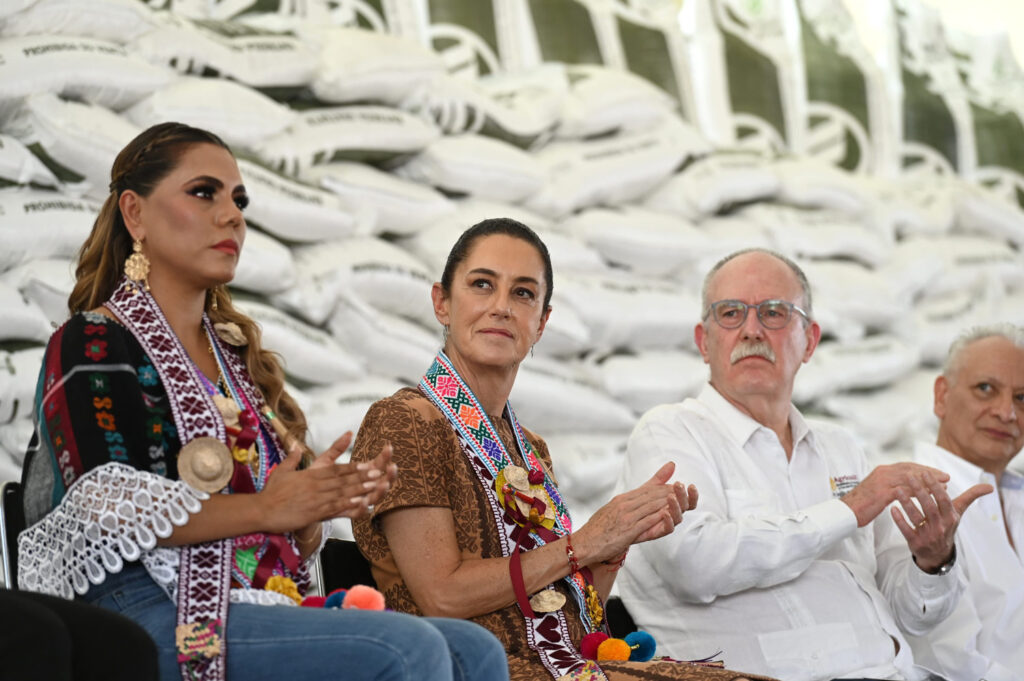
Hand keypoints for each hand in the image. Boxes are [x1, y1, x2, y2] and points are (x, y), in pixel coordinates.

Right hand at [257, 434, 395, 532]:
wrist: (262, 510)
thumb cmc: (271, 492)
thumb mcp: (282, 471)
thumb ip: (292, 458)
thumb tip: (295, 445)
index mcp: (310, 475)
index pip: (336, 469)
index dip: (352, 467)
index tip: (366, 464)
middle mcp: (316, 485)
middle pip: (343, 479)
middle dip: (361, 476)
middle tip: (378, 473)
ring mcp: (316, 499)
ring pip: (342, 492)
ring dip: (360, 489)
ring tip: (375, 486)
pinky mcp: (314, 512)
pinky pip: (334, 508)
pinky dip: (349, 506)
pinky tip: (361, 504)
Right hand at [574, 462, 696, 563]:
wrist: (584, 543)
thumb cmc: (599, 530)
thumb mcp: (613, 510)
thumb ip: (631, 504)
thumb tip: (645, 497)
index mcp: (622, 499)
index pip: (647, 489)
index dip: (663, 487)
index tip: (676, 486)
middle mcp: (624, 505)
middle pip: (652, 495)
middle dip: (669, 492)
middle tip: (684, 490)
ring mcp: (626, 517)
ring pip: (652, 506)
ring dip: (668, 502)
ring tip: (682, 500)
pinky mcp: (627, 531)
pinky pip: (647, 521)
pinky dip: (660, 517)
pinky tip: (671, 515)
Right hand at [840, 462, 951, 526]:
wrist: (845, 511)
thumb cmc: (862, 504)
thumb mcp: (877, 490)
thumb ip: (890, 484)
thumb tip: (905, 486)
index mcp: (882, 470)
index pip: (908, 466)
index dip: (925, 469)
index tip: (939, 474)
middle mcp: (883, 472)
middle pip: (912, 469)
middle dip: (930, 473)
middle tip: (946, 477)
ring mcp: (882, 482)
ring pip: (910, 478)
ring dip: (928, 482)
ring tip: (943, 486)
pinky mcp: (881, 493)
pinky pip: (903, 491)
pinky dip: (918, 492)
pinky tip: (928, 497)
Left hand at [890, 471, 991, 572]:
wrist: (938, 554)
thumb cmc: (946, 525)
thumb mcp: (958, 512)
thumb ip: (971, 497)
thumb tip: (990, 486)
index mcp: (951, 517)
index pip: (943, 500)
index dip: (935, 487)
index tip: (925, 473)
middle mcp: (941, 527)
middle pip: (929, 507)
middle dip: (919, 491)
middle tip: (908, 476)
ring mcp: (928, 536)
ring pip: (917, 518)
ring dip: (907, 504)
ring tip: (897, 490)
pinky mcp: (916, 543)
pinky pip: (906, 530)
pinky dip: (899, 520)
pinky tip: (892, 509)